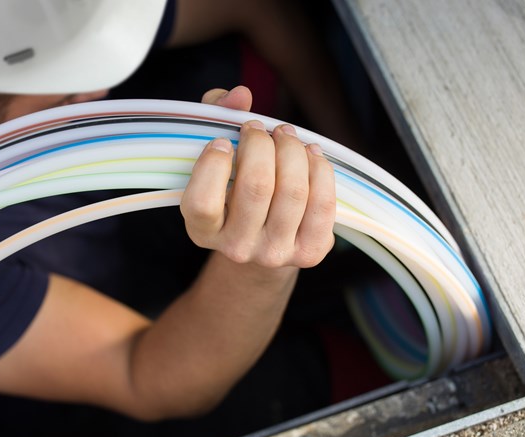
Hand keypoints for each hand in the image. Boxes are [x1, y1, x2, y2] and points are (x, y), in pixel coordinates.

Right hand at [181, 86, 335, 268]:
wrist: (262, 238)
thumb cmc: (231, 186)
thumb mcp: (214, 156)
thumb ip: (216, 116)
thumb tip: (241, 95)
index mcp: (202, 231)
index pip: (203, 202)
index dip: (214, 163)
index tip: (223, 141)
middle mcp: (236, 248)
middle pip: (256, 187)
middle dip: (261, 143)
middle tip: (259, 128)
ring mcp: (274, 253)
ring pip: (293, 191)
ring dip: (292, 149)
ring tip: (286, 135)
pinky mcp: (309, 252)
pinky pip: (322, 204)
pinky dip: (319, 168)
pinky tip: (310, 153)